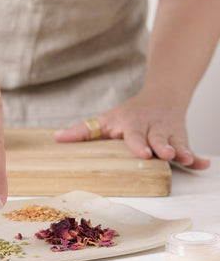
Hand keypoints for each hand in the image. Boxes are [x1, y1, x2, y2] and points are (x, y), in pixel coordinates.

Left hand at [53, 89, 209, 169]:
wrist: (161, 95)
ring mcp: (168, 132)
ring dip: (183, 150)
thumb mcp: (105, 120)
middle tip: (166, 154)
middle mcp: (151, 128)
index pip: (134, 135)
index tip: (143, 153)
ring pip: (177, 142)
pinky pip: (190, 146)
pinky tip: (204, 166)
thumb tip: (55, 139)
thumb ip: (82, 132)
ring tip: (188, 159)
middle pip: (158, 139)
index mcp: (132, 124)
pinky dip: (198, 157)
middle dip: (162, 146)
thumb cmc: (128, 112)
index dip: (138, 144)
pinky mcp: (180, 137)